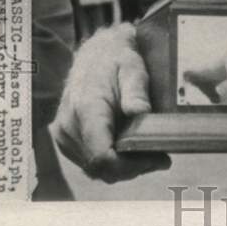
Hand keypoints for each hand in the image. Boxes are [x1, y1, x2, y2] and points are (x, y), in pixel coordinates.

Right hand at [52, 23, 170, 182]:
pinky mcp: (66, 140)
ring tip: (151, 155)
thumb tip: (141, 112)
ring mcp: (64, 136)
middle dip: (133, 169)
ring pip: (95, 170)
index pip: (101, 155)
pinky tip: (132, 152)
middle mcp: (69, 126)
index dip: (129, 166)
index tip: (157, 159)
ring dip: (123, 169)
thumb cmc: (117, 60)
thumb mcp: (133, 68)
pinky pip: (89, 163)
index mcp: (86, 109)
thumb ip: (136, 90)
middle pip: (100, 168)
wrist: (94, 55)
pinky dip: (111, 164)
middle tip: (162, 159)